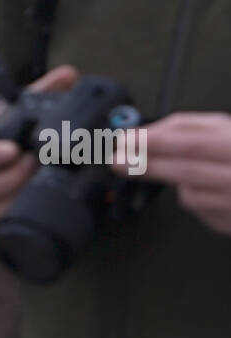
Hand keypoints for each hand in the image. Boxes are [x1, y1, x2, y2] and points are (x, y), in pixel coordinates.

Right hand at [0, 65, 79, 219]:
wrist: (7, 144)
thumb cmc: (11, 124)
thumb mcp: (22, 104)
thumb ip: (43, 89)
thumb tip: (71, 74)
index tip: (12, 149)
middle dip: (11, 178)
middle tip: (35, 162)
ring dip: (19, 196)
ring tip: (43, 177)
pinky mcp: (6, 208)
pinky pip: (10, 218)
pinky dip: (27, 210)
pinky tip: (48, 196)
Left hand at [109, 112, 230, 235]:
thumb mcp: (224, 129)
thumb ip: (188, 127)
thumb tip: (147, 134)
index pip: (189, 142)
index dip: (153, 142)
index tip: (125, 141)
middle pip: (185, 171)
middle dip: (146, 165)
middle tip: (117, 161)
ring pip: (189, 195)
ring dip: (175, 181)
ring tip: (179, 169)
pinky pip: (200, 210)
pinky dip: (196, 198)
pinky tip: (209, 190)